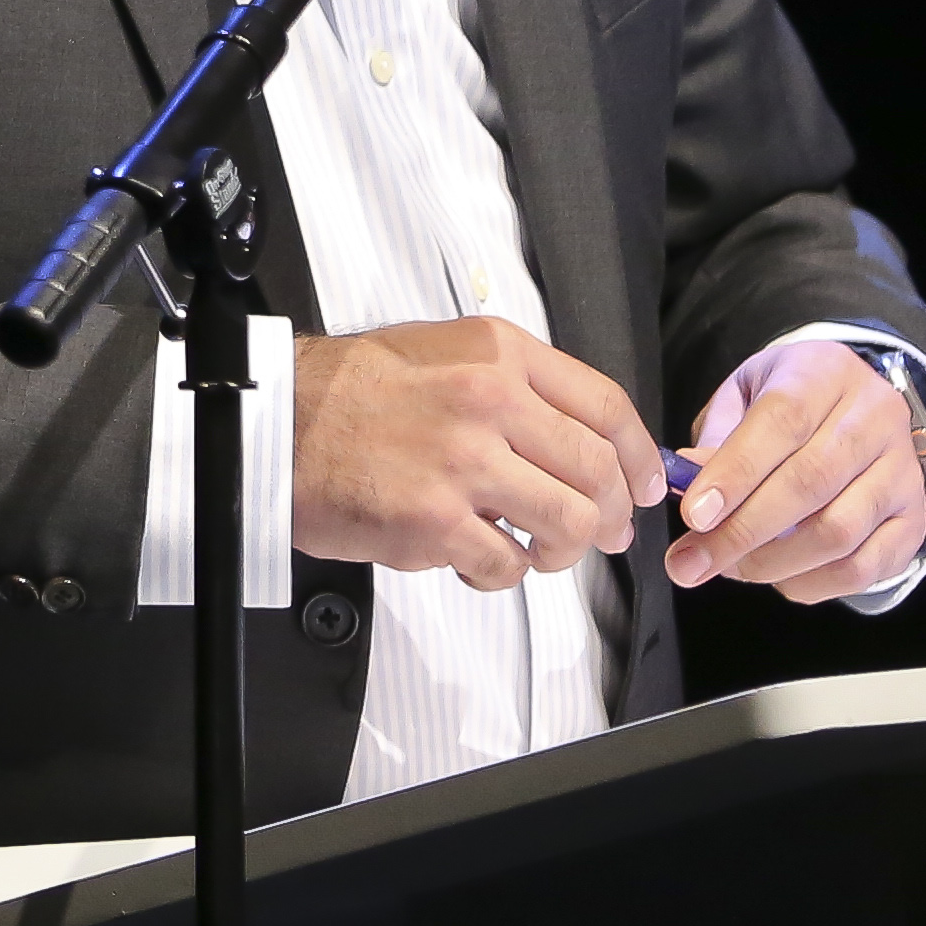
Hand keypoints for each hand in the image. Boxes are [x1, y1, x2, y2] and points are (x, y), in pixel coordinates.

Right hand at [292, 317, 661, 594]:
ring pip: (569, 523)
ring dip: (564, 549)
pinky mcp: (436, 521)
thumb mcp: (443, 351)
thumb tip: (582, 440)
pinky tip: (479, 560)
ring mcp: (464, 463)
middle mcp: (489, 401)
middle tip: (603, 533)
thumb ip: (513, 385)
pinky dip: (504, 574)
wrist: (279, 422)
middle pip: (598, 472)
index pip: (605, 406)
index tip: (646, 484)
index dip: (640, 456)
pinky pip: (507, 565)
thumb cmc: (352, 392)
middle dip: (613, 514)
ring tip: (538, 550)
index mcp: (497, 354)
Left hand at [666, 337, 925, 604]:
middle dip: (742, 531)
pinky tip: (776, 578)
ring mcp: (903, 472)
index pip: (782, 421)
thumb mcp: (747, 393)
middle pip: (810, 482)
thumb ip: (719, 435)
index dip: (736, 472)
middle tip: (691, 562)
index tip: (693, 515)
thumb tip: (690, 485)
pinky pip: (863, 568)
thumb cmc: (789, 401)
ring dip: (773, 562)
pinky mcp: (914, 521)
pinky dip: (812, 583)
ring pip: (839, 532)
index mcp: (826, 372)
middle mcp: (876, 418)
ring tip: (728, 569)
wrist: (858, 407)